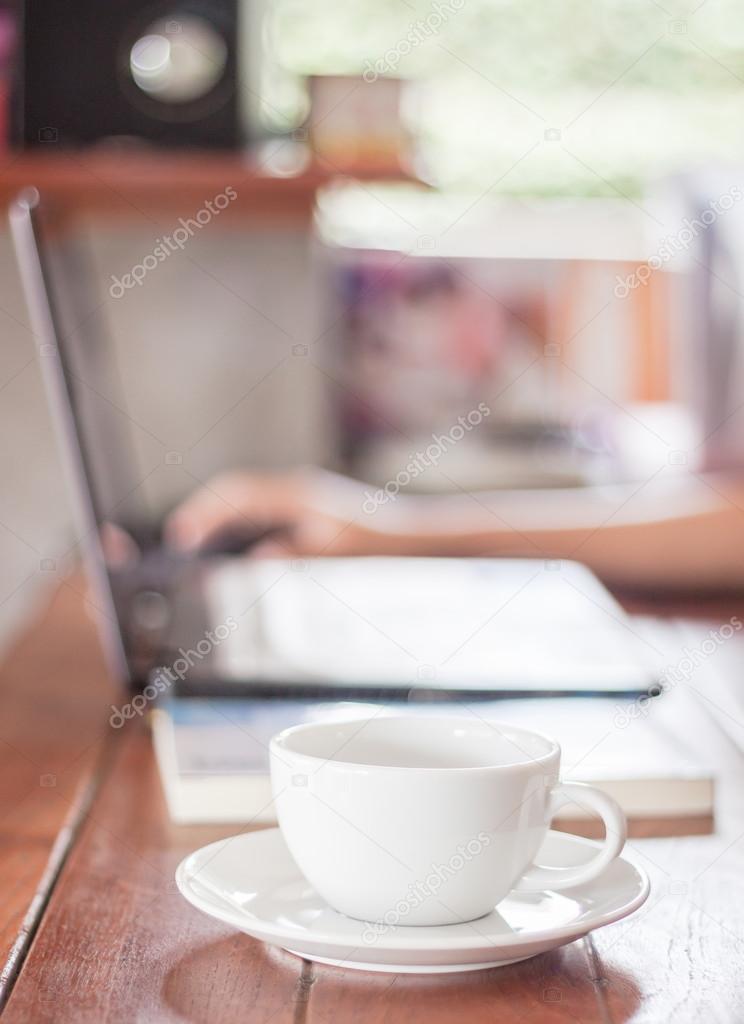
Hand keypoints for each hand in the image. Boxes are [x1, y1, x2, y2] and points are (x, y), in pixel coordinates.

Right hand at [164, 468, 389, 557]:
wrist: (407, 536)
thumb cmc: (372, 543)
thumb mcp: (330, 551)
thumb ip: (292, 553)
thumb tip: (257, 557)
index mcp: (293, 493)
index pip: (234, 492)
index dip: (203, 511)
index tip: (182, 535)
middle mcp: (292, 488)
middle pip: (233, 490)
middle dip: (202, 510)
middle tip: (178, 537)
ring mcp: (299, 496)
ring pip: (245, 498)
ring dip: (218, 514)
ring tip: (192, 538)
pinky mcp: (307, 508)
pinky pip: (260, 509)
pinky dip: (238, 521)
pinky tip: (234, 545)